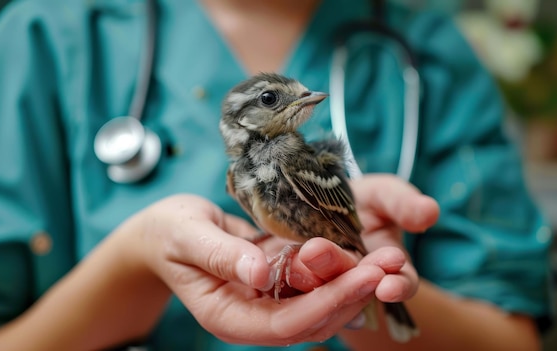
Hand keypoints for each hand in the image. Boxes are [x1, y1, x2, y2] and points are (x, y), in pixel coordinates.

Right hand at [128, 194, 398, 345]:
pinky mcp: (278, 283)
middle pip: (312, 320)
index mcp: (228, 317)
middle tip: (391, 265)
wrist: (165, 232)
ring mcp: (268, 302)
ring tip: (391, 259)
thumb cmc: (169, 233)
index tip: (361, 279)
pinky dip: (341, 272)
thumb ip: (220, 256)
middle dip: (353, 294)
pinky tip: (367, 253)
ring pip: (320, 305)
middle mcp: (253, 317)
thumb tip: (259, 274)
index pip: (284, 324)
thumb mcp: (188, 236)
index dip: (324, 304)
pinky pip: (315, 284)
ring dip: (356, 284)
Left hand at [255, 174, 438, 305]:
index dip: (397, 286)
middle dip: (339, 269)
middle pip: (352, 281)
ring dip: (309, 268)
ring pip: (319, 279)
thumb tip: (430, 212)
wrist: (321, 198)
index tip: (389, 286)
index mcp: (388, 266)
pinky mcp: (291, 269)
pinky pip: (288, 273)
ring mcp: (323, 276)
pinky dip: (284, 264)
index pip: (400, 282)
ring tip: (301, 251)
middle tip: (318, 252)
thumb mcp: (385, 195)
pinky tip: (272, 258)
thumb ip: (404, 203)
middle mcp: (356, 278)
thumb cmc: (363, 200)